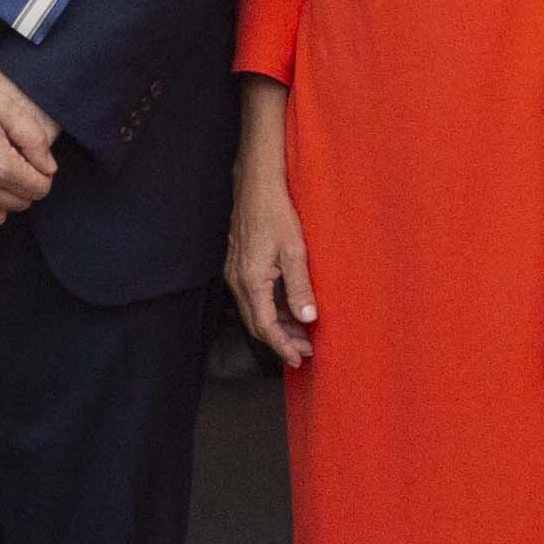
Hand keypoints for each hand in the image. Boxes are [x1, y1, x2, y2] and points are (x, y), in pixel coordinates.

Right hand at [227, 172, 317, 366]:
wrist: (255, 184)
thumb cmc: (276, 212)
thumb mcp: (295, 251)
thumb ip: (300, 288)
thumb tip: (307, 319)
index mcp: (251, 281)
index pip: (266, 327)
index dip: (283, 346)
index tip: (300, 359)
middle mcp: (237, 281)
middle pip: (257, 324)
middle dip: (281, 340)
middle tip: (306, 349)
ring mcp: (235, 273)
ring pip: (254, 311)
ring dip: (277, 324)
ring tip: (302, 330)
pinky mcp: (238, 264)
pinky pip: (252, 297)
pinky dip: (270, 308)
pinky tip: (288, 306)